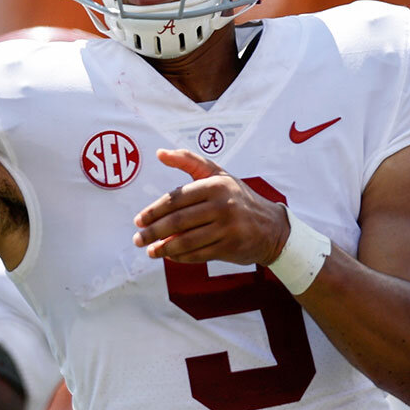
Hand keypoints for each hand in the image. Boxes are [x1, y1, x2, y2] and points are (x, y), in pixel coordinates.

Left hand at [132, 149, 288, 264]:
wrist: (271, 227)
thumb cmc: (238, 197)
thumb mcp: (218, 175)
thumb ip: (189, 161)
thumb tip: (160, 153)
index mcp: (216, 185)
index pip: (176, 198)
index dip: (154, 211)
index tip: (138, 220)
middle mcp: (223, 205)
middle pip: (178, 221)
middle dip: (153, 232)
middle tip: (137, 239)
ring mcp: (227, 227)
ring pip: (186, 240)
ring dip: (163, 248)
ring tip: (150, 250)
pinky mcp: (230, 247)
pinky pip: (198, 254)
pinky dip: (180, 257)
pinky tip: (169, 255)